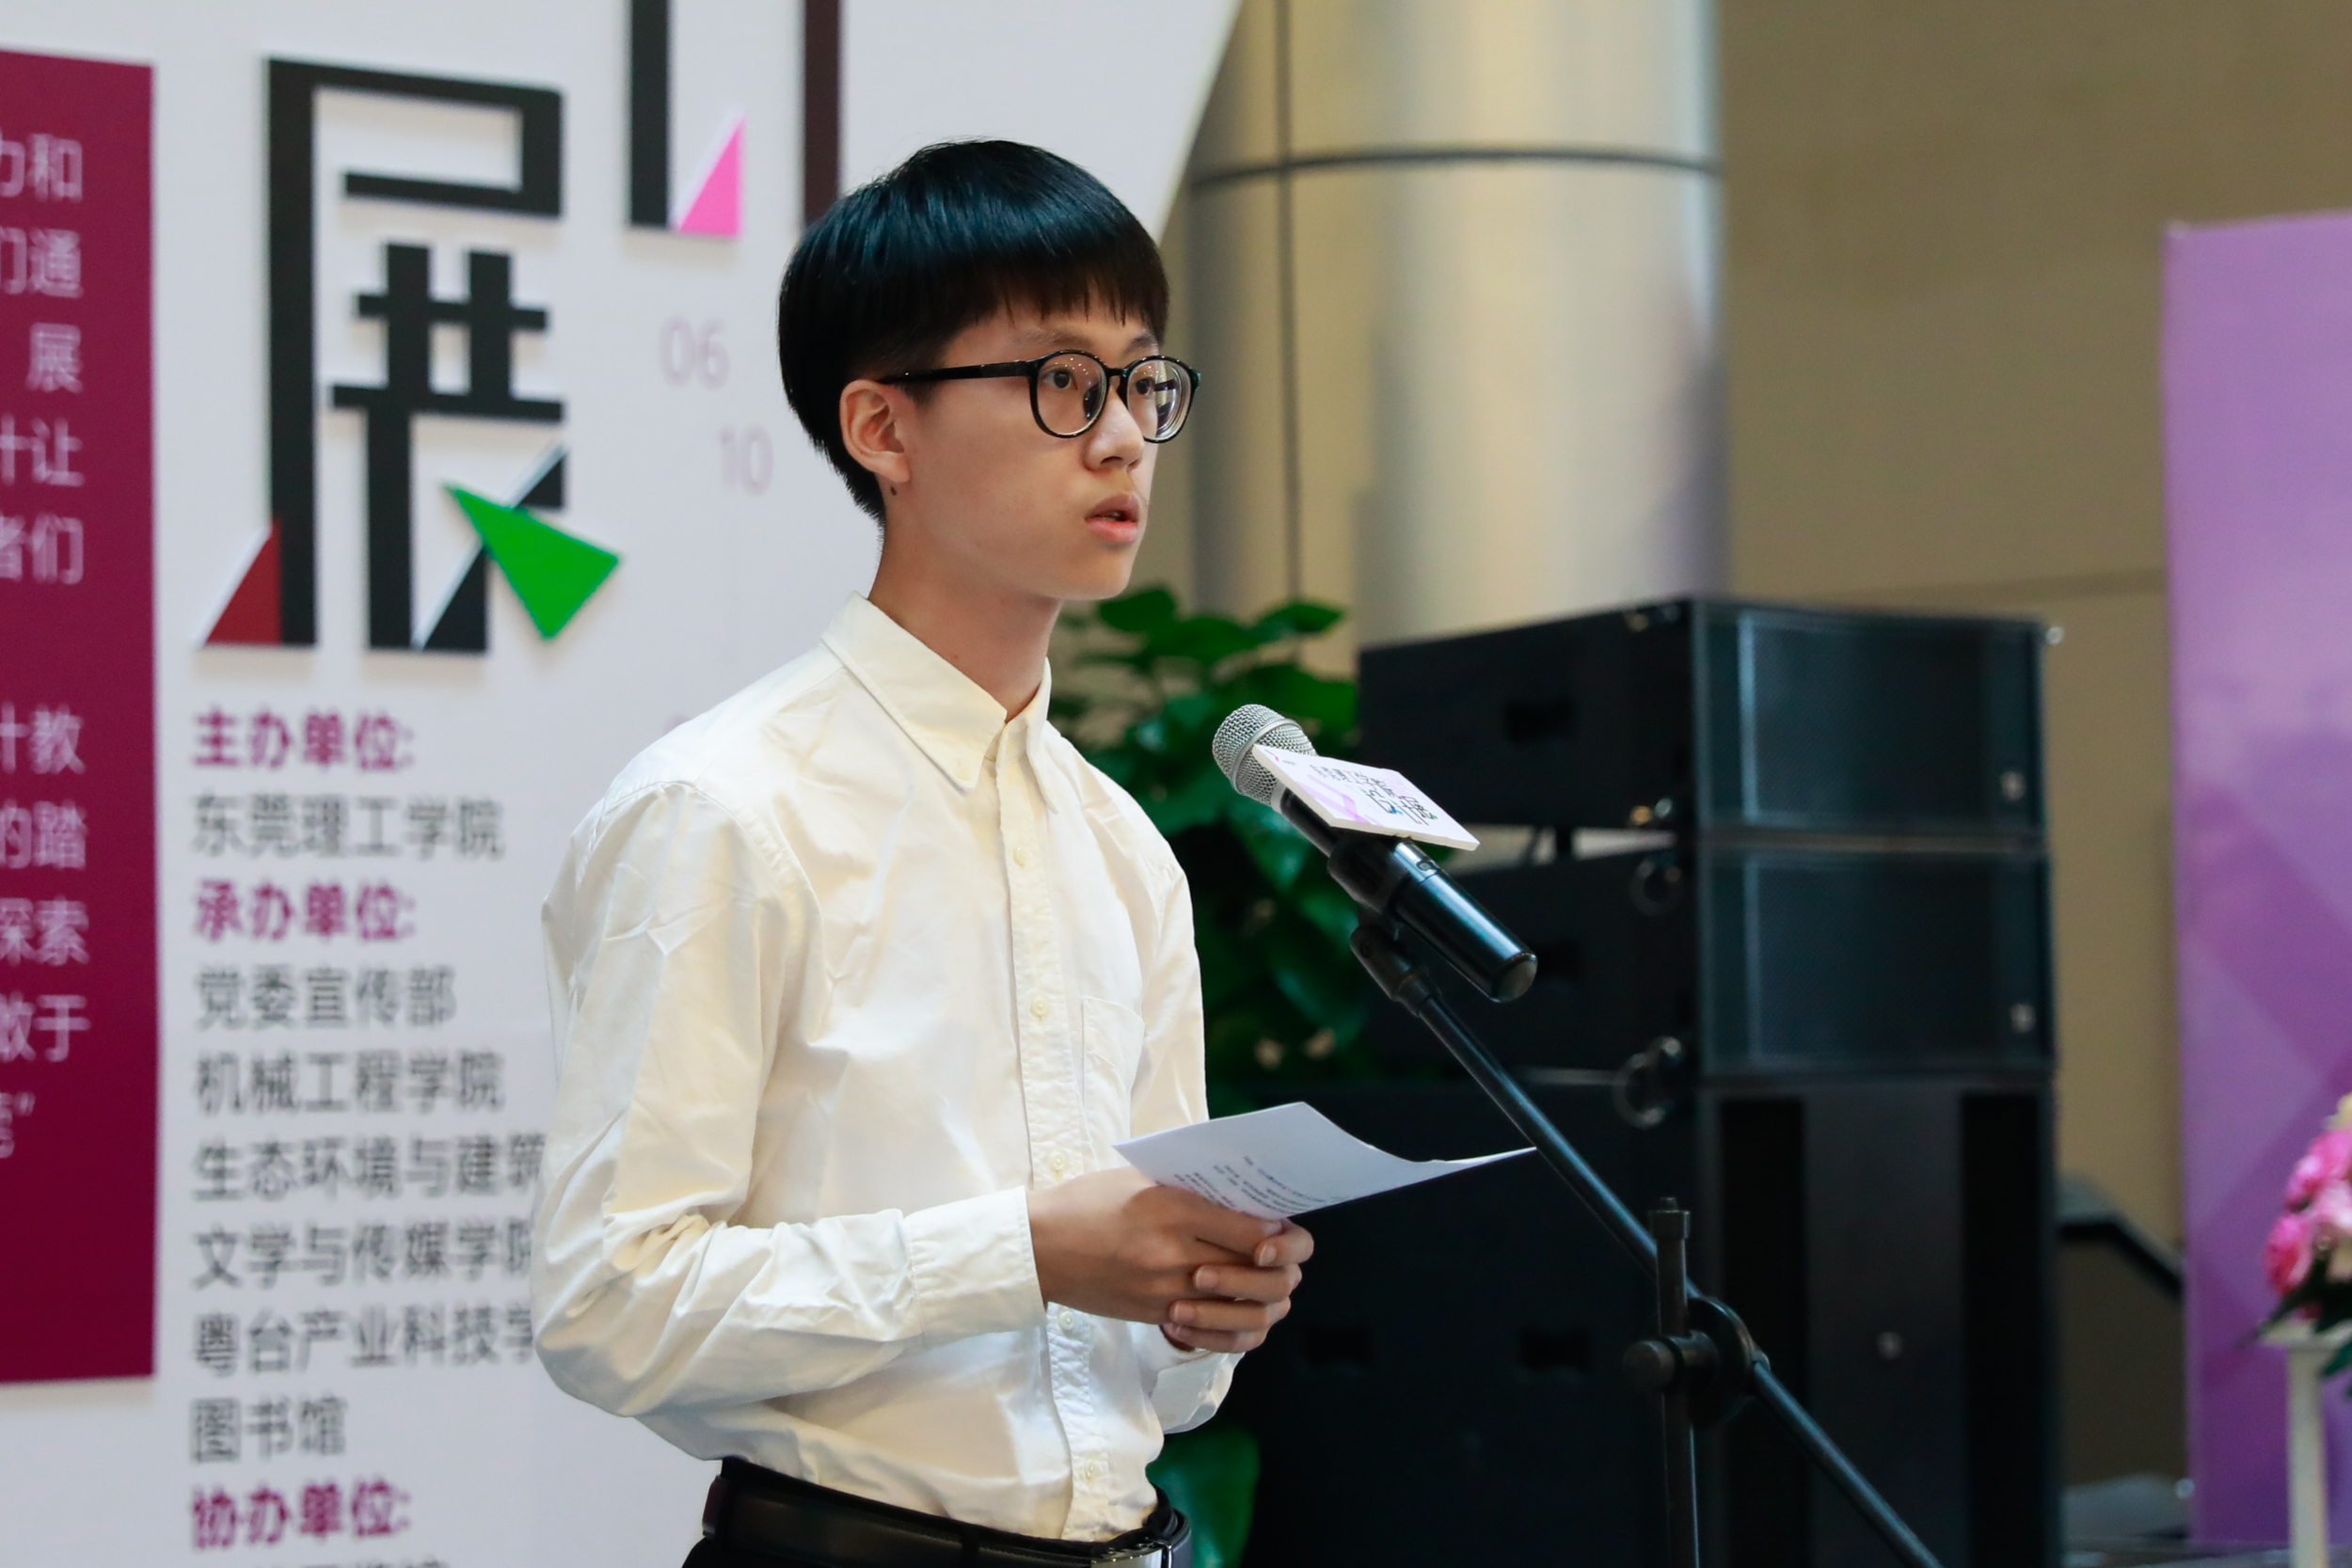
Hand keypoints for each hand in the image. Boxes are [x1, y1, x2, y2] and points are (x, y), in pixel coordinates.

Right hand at [1027, 1167, 1313, 1352]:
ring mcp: (1164, 1290)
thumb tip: (1241, 1197)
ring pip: (1237, 1302)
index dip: (1278, 1233)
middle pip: (1253, 1269)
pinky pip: (1210, 1326)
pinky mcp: (1154, 1314)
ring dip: (1259, 1293)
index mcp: (1172, 1208)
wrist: (1037, 1248)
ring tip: (1264, 1280)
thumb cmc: (1086, 1202)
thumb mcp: (1139, 1178)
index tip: (1282, 1227)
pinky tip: (1235, 1304)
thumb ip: (1190, 1187)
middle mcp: (1173, 1253)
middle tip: (1283, 1255)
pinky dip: (1230, 1317)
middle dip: (1280, 1264)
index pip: (1250, 1229)